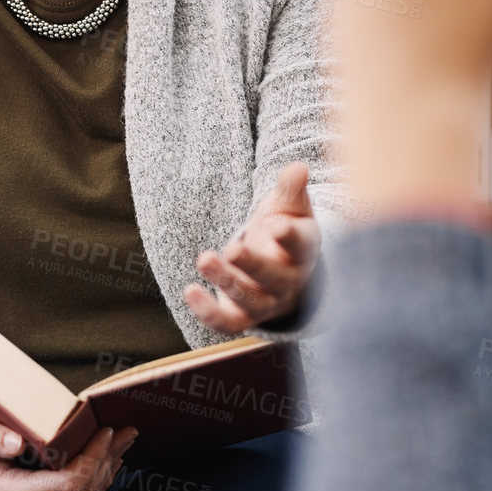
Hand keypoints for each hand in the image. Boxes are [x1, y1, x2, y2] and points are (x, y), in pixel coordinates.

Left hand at [184, 162, 319, 334]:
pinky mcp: (243, 317)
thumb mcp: (291, 209)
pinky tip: (190, 291)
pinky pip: (227, 323)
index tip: (280, 227)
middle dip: (252, 265)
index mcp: (302, 251)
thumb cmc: (286, 234)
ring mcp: (266, 302)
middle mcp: (287, 282)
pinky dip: (208, 313)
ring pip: (249, 300)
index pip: (300, 245)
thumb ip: (291, 189)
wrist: (286, 275)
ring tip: (204, 258)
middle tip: (232, 248)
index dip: (291, 238)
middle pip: (273, 278)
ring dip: (226, 282)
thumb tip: (297, 167)